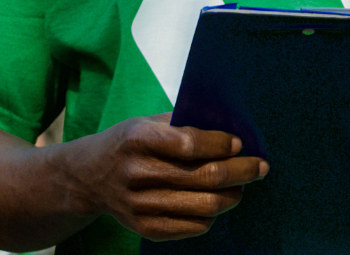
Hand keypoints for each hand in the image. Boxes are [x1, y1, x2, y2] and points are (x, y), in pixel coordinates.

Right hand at [62, 116, 268, 240]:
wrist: (89, 177)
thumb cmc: (128, 142)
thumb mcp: (147, 122)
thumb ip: (183, 124)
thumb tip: (229, 131)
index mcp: (139, 139)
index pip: (190, 144)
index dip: (221, 145)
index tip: (239, 144)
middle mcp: (137, 173)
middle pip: (204, 177)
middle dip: (241, 171)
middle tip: (260, 166)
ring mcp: (140, 205)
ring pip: (204, 205)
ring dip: (233, 195)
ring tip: (242, 185)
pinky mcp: (144, 228)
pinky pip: (192, 226)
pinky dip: (213, 215)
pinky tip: (218, 201)